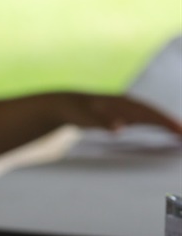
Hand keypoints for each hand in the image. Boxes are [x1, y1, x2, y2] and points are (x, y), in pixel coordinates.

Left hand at [62, 93, 181, 135]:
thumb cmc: (77, 110)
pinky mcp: (124, 114)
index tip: (181, 131)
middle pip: (155, 113)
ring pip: (151, 115)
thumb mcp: (87, 117)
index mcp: (123, 104)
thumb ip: (102, 122)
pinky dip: (157, 124)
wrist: (65, 103)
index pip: (150, 113)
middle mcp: (129, 104)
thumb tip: (120, 129)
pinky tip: (165, 131)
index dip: (166, 122)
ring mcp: (127, 108)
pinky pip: (145, 119)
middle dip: (171, 123)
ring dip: (167, 123)